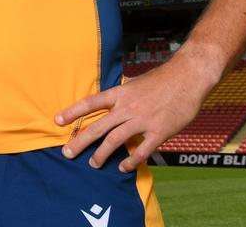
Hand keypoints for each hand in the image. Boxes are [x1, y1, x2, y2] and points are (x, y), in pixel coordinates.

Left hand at [56, 57, 214, 171]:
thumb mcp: (135, 82)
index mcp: (120, 93)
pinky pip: (142, 150)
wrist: (188, 77)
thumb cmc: (162, 79)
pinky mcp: (159, 131)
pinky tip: (123, 167)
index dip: (72, 112)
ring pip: (115, 140)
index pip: (90, 103)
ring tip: (93, 164)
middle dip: (81, 141)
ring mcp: (143, 120)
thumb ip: (122, 94)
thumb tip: (111, 101)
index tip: (57, 121)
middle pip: (98, 126)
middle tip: (67, 153)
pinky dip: (131, 160)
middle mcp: (127, 107)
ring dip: (102, 154)